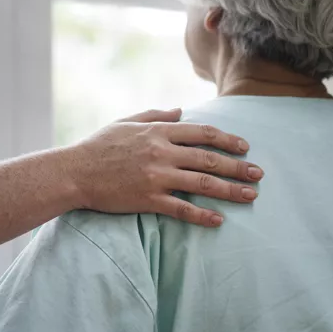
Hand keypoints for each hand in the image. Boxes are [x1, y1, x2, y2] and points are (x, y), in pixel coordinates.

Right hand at [63, 108, 262, 226]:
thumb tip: (181, 111)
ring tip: (251, 196)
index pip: (202, 133)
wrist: (74, 172)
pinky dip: (202, 215)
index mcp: (158, 131)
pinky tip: (218, 220)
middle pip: (209, 158)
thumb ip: (155, 115)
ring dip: (230, 190)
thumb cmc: (98, 146)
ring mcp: (156, 176)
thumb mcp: (126, 122)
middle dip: (238, 167)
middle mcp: (162, 152)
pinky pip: (181, 208)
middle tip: (259, 174)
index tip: (244, 147)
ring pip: (202, 183)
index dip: (228, 139)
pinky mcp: (148, 199)